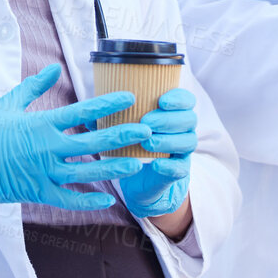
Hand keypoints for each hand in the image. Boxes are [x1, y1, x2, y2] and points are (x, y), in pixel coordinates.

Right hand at [0, 64, 150, 218]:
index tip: (130, 97)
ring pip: (86, 172)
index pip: (82, 112)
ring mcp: (43, 173)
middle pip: (93, 143)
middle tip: (147, 131)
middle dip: (122, 136)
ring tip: (137, 164)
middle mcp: (46, 148)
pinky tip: (106, 198)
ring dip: (114, 168)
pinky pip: (67, 198)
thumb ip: (33, 87)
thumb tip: (54, 68)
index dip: (108, 104)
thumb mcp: (6, 104)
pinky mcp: (36, 193)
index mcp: (40, 124)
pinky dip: (87, 200)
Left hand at [118, 88, 194, 217]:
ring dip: (169, 140)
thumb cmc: (129, 144)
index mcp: (172, 113)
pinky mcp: (179, 171)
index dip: (178, 98)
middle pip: (189, 118)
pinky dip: (170, 166)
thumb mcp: (121, 129)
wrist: (137, 178)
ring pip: (188, 142)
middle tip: (146, 122)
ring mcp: (183, 151)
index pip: (186, 99)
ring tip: (148, 142)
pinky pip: (181, 168)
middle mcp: (182, 130)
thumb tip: (88, 117)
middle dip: (168, 119)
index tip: (161, 100)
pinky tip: (157, 164)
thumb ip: (109, 120)